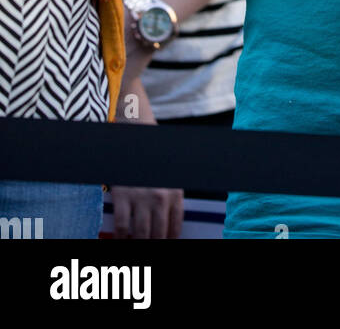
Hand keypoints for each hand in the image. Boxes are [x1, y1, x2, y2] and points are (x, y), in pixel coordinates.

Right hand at [111, 78, 183, 238]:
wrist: (134, 135)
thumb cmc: (153, 157)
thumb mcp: (170, 175)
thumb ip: (172, 200)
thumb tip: (171, 225)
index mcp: (175, 192)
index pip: (175, 228)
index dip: (171, 241)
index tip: (167, 245)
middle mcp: (160, 197)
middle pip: (158, 235)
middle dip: (155, 245)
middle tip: (151, 247)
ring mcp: (140, 198)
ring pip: (140, 234)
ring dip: (138, 244)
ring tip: (136, 246)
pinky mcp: (122, 196)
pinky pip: (122, 226)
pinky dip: (121, 237)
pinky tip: (121, 239)